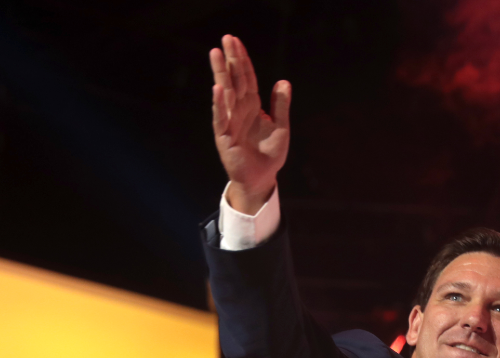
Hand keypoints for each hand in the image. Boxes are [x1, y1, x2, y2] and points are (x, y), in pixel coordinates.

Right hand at [210, 35, 290, 214]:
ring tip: (216, 54)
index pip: (246, 77)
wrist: (262, 178)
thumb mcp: (281, 127)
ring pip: (225, 93)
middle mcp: (238, 110)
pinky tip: (218, 89)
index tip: (235, 41)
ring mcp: (230, 122)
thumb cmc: (270, 154)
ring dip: (220, 74)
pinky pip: (221, 118)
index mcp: (252, 105)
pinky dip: (219, 104)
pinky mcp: (224, 137)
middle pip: (233, 79)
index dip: (242, 59)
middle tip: (225, 38)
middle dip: (229, 59)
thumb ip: (280, 105)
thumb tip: (283, 81)